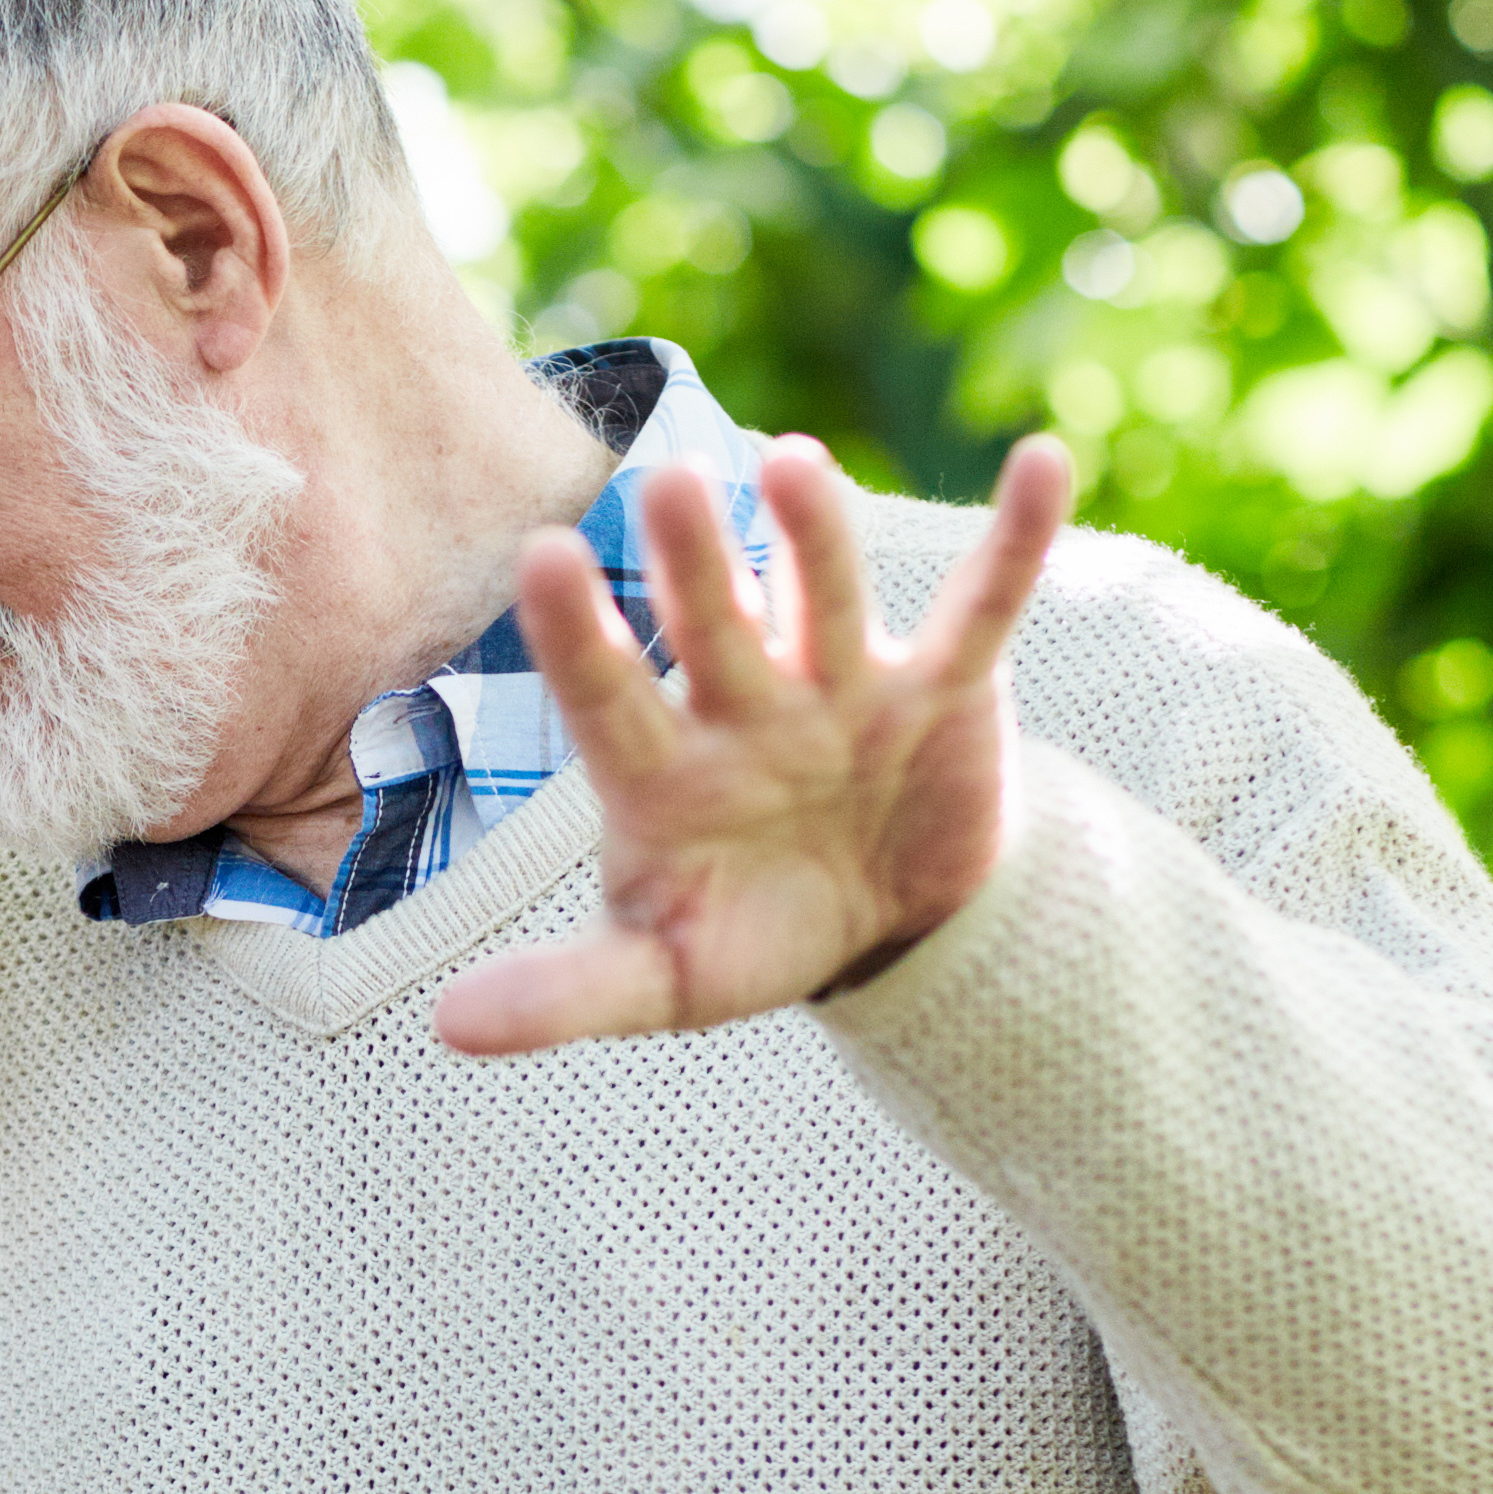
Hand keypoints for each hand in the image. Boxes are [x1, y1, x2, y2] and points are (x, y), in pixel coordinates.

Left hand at [431, 432, 1077, 1054]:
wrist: (880, 929)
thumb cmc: (748, 936)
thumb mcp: (662, 979)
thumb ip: (566, 993)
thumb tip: (448, 1029)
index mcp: (662, 766)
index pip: (606, 696)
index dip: (577, 633)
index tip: (540, 556)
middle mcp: (743, 706)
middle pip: (711, 624)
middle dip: (694, 562)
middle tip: (668, 486)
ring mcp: (842, 685)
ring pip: (825, 597)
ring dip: (816, 535)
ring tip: (796, 465)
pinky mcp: (943, 688)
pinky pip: (984, 607)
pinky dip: (1018, 541)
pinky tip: (1044, 464)